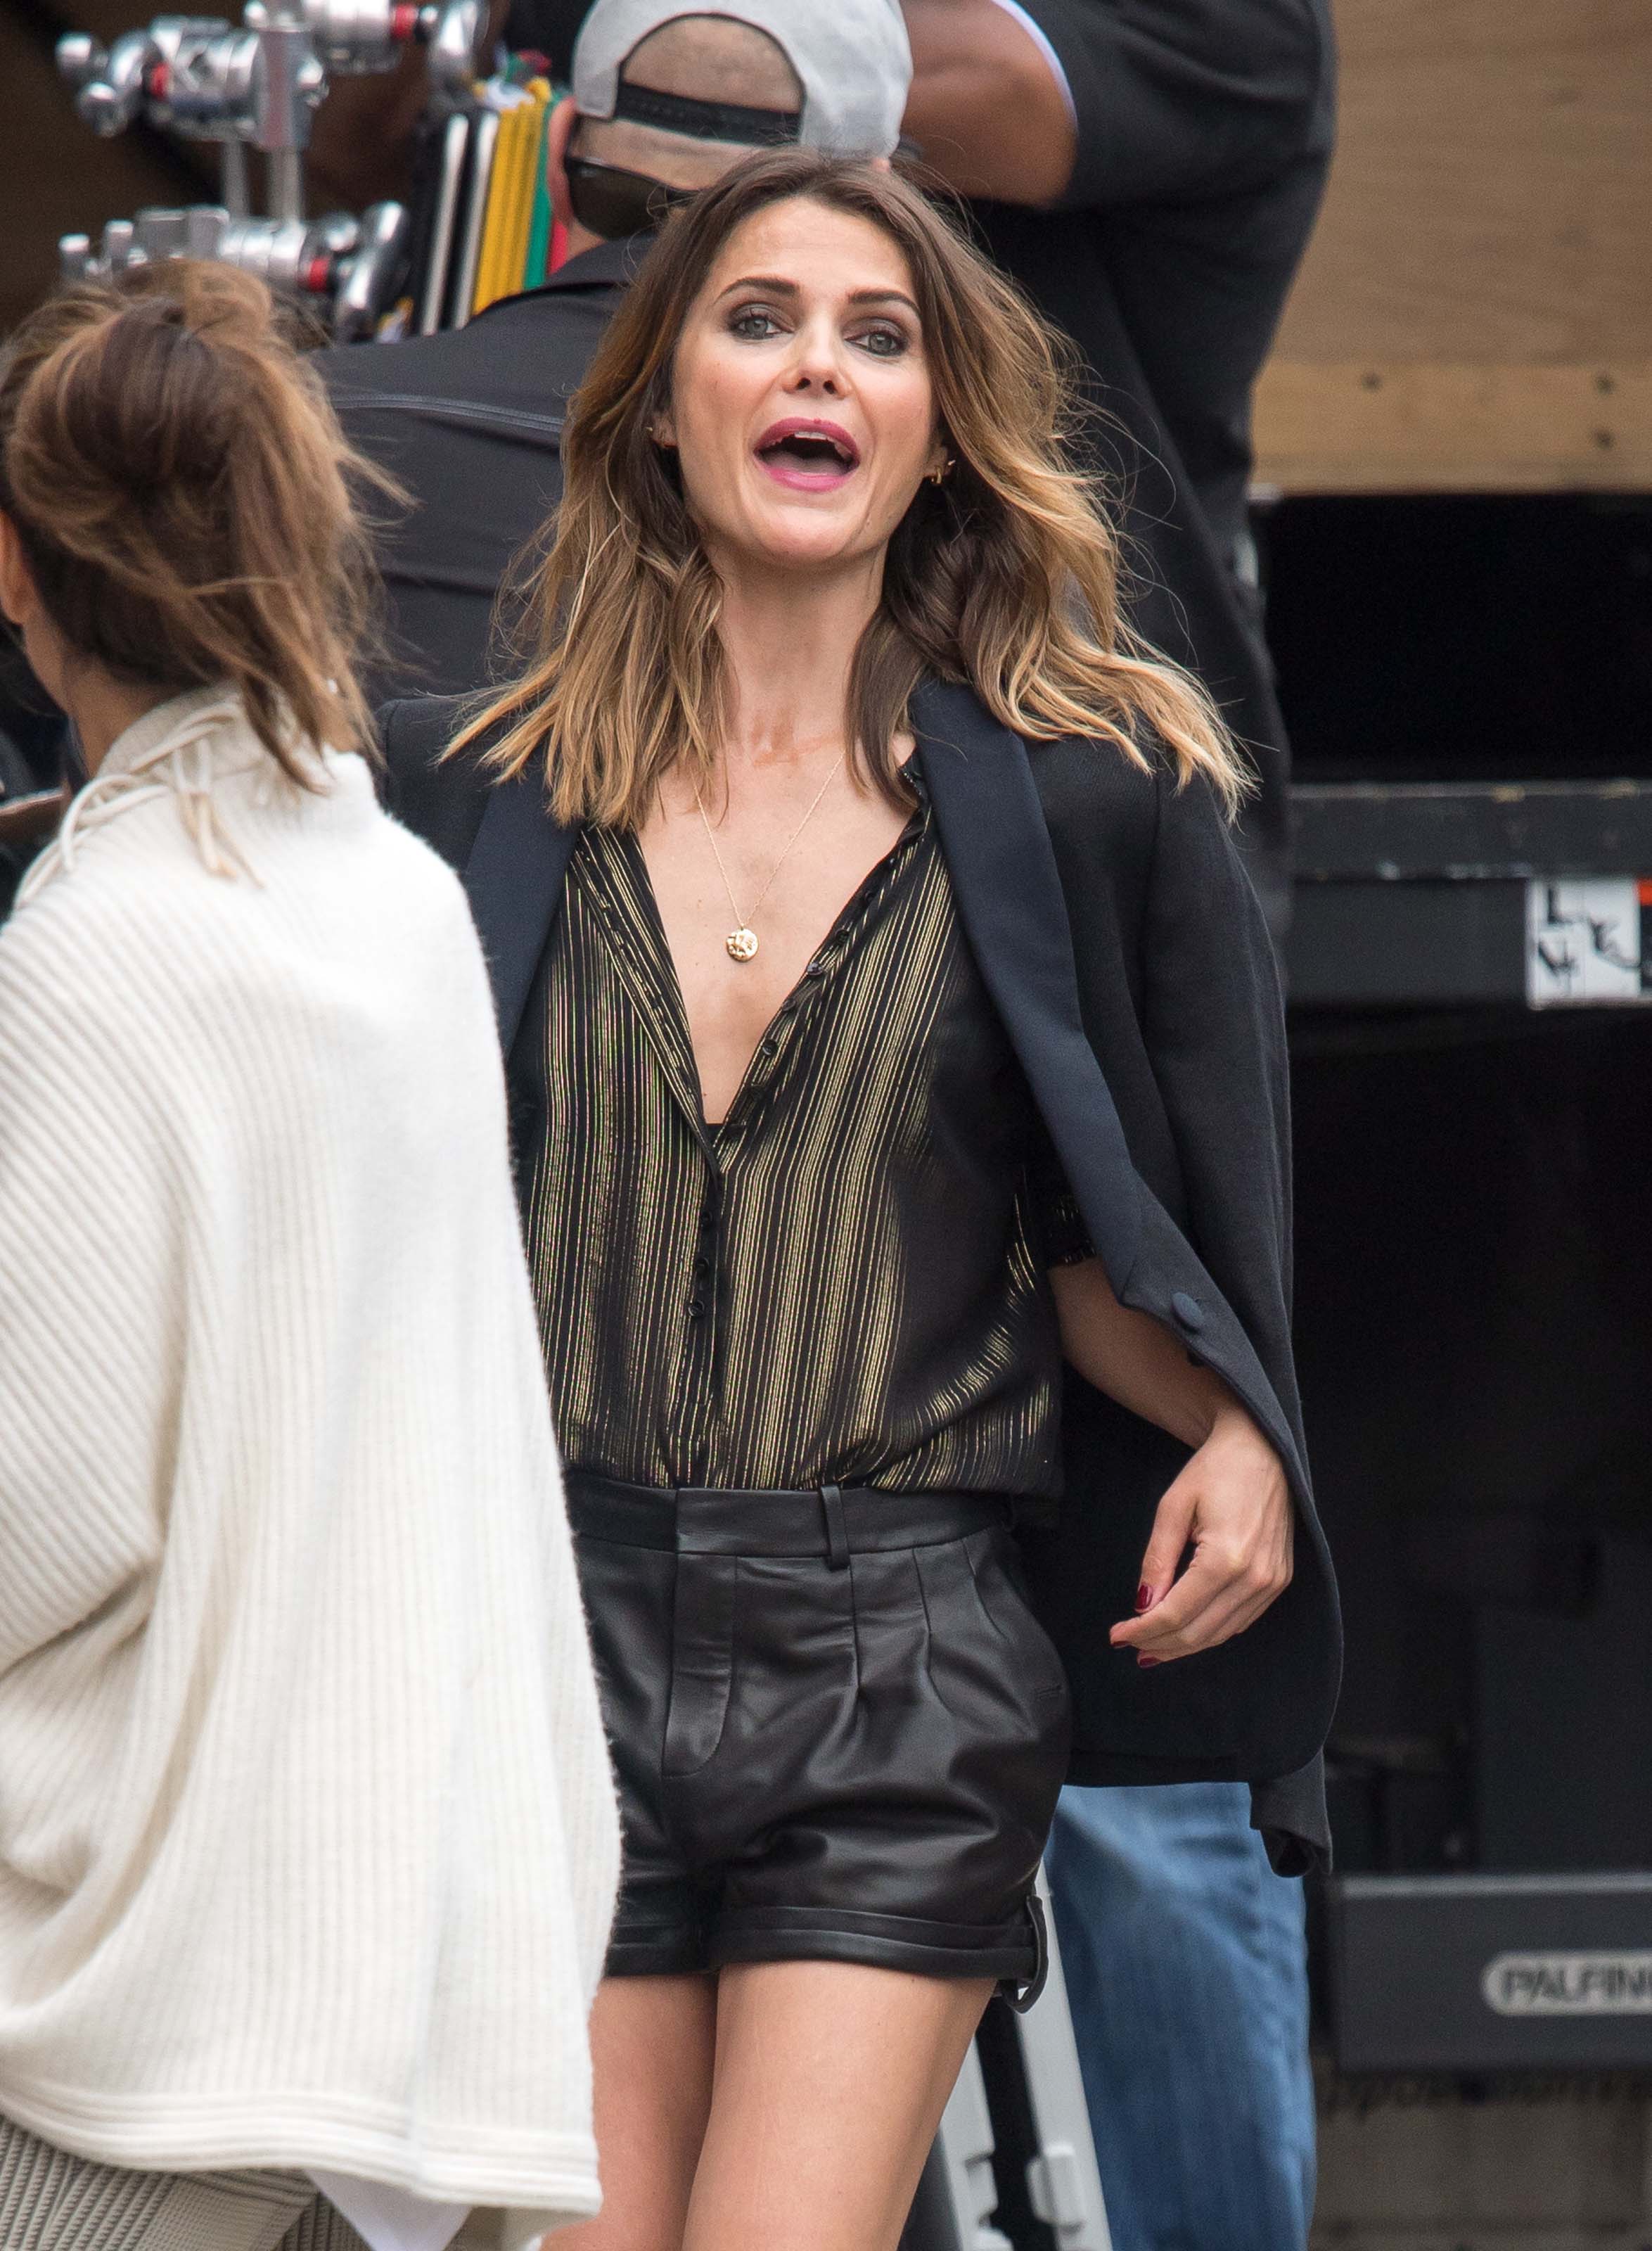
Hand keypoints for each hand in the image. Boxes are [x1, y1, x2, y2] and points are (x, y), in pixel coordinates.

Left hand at [1107, 1404, 1292, 1666]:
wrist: (1262, 1450)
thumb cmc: (1215, 1471)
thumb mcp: (1173, 1507)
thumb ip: (1157, 1560)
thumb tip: (1142, 1605)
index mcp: (1226, 1558)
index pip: (1176, 1613)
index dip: (1143, 1630)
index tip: (1117, 1636)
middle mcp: (1255, 1578)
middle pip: (1199, 1632)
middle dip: (1160, 1644)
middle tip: (1130, 1646)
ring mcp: (1272, 1582)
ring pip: (1221, 1634)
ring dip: (1184, 1646)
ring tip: (1152, 1647)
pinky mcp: (1280, 1581)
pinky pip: (1241, 1621)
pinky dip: (1211, 1632)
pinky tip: (1187, 1631)